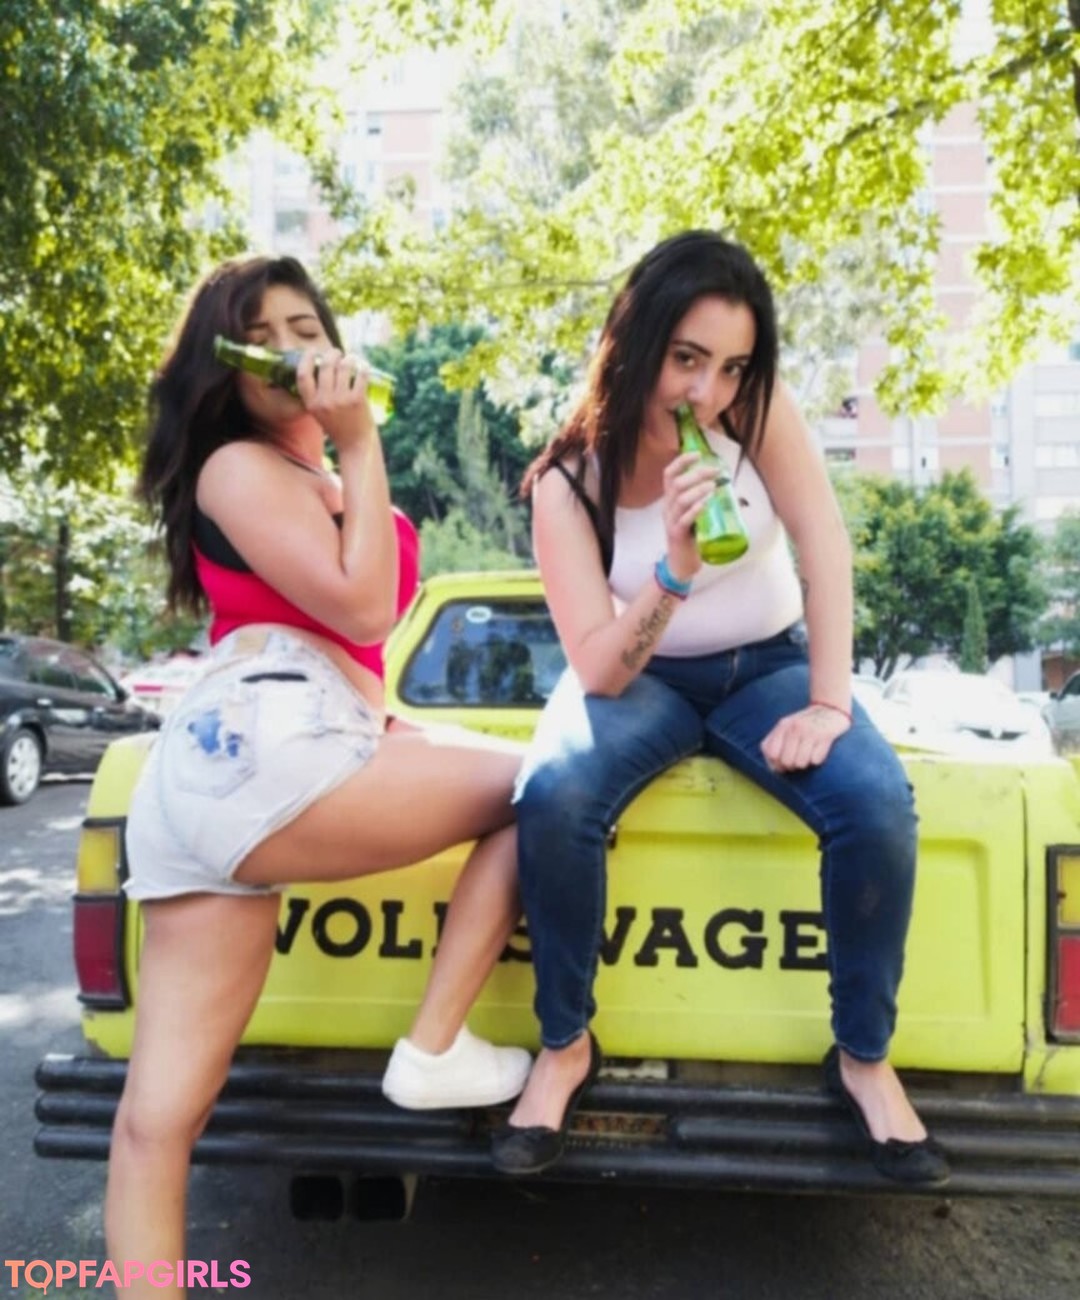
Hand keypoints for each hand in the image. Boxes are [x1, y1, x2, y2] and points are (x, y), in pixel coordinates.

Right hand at [294, 348, 376, 450]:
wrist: (356, 445)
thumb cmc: (338, 426)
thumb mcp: (319, 413)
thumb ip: (317, 394)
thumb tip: (321, 365)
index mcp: (311, 404)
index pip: (303, 374)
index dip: (306, 359)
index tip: (312, 351)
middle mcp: (324, 401)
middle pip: (326, 365)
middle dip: (332, 354)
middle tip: (337, 352)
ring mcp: (341, 400)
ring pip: (344, 366)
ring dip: (349, 358)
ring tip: (351, 359)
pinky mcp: (357, 400)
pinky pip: (360, 374)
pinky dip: (363, 367)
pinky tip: (363, 366)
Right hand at [661, 452, 718, 581]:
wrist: (680, 564)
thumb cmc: (690, 538)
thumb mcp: (693, 515)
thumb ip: (702, 500)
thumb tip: (724, 485)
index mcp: (670, 501)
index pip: (669, 475)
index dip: (681, 462)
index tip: (698, 454)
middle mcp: (667, 508)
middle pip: (677, 484)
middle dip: (697, 474)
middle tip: (715, 472)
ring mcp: (670, 522)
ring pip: (680, 500)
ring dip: (698, 490)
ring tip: (714, 486)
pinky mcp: (676, 535)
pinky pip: (683, 520)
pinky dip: (695, 510)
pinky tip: (706, 503)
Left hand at [760, 704, 850, 771]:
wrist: (830, 708)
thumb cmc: (804, 724)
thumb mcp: (786, 727)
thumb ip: (774, 743)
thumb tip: (773, 768)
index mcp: (783, 726)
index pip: (771, 753)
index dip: (776, 764)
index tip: (782, 764)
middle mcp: (795, 727)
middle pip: (786, 761)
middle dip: (791, 767)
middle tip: (797, 761)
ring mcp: (810, 731)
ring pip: (801, 763)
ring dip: (805, 764)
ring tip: (808, 756)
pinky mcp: (826, 736)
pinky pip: (816, 760)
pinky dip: (817, 760)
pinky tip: (818, 750)